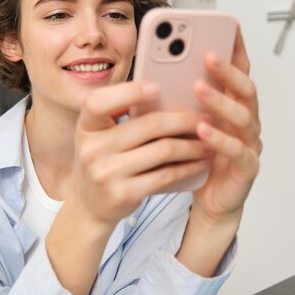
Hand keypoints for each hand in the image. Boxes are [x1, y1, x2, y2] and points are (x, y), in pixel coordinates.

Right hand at [67, 81, 212, 229]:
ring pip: (163, 150)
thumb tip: (166, 92)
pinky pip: (165, 175)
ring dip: (193, 145)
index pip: (99, 102)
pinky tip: (200, 162)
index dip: (129, 91)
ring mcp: (107, 173)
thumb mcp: (100, 136)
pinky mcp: (124, 193)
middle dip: (183, 120)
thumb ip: (120, 116)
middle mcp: (92, 149)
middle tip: (204, 118)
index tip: (158, 87)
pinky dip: (188, 167)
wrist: (89, 207)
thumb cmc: (103, 161)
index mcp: (86, 127)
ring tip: (209, 141)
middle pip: (148, 125)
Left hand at [191, 28, 261, 225]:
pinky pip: (237, 150)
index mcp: (233, 105)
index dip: (236, 49)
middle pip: (246, 88)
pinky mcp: (247, 167)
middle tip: (208, 55)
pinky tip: (202, 129)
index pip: (239, 71)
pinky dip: (220, 138)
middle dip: (228, 70)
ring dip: (220, 100)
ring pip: (243, 116)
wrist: (211, 202)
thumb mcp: (185, 124)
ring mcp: (249, 143)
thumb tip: (154, 72)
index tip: (229, 26)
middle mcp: (246, 120)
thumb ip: (180, 100)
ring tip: (198, 88)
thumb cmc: (198, 158)